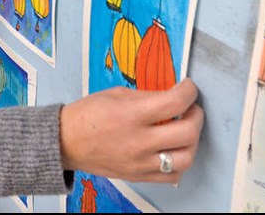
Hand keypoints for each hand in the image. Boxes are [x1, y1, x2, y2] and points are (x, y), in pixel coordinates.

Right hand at [59, 78, 203, 183]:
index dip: (189, 91)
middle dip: (197, 115)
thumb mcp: (117, 94)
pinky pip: (172, 176)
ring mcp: (140, 163)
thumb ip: (148, 96)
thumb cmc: (88, 115)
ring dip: (192, 142)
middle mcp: (139, 141)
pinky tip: (173, 150)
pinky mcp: (139, 176)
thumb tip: (173, 95)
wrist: (66, 142)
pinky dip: (179, 162)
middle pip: (188, 133)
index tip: (188, 87)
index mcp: (132, 115)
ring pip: (185, 159)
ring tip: (185, 130)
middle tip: (191, 108)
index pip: (175, 102)